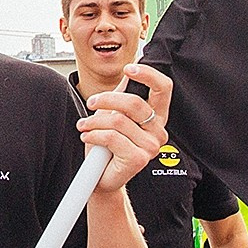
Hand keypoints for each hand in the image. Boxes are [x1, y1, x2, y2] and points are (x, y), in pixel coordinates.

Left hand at [79, 63, 174, 193]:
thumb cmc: (108, 148)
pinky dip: (93, 135)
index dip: (148, 74)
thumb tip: (127, 75)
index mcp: (156, 117)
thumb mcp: (115, 116)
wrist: (102, 178)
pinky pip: (111, 137)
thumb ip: (123, 97)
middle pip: (134, 103)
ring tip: (85, 126)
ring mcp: (150, 146)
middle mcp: (158, 131)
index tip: (129, 68)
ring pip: (118, 121)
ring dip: (94, 121)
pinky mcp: (138, 159)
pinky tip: (87, 137)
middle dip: (106, 99)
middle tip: (92, 103)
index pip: (163, 88)